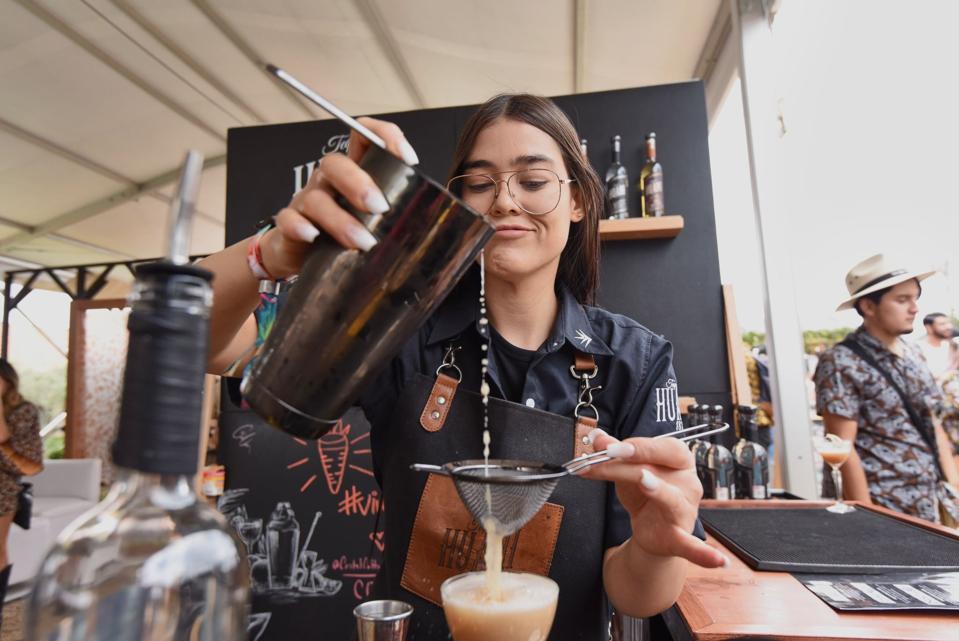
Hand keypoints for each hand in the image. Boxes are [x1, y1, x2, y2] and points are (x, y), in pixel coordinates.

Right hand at [260, 117, 418, 278]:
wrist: (305, 261)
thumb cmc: (347, 237)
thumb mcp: (375, 221)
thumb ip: (398, 213)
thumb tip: (438, 220)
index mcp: (354, 172)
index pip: (364, 135)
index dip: (384, 137)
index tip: (408, 159)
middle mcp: (329, 181)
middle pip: (336, 163)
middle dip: (359, 183)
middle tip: (380, 207)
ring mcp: (306, 201)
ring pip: (316, 197)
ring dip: (340, 219)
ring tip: (363, 241)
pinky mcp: (289, 225)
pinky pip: (289, 219)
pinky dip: (300, 227)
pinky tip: (314, 237)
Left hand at [579, 429, 726, 568]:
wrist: (649, 530)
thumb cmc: (643, 493)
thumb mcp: (626, 470)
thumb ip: (612, 454)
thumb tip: (596, 437)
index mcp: (678, 459)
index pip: (660, 446)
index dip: (635, 444)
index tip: (607, 446)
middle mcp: (688, 482)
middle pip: (659, 467)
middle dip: (633, 460)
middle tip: (608, 454)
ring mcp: (686, 510)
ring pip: (669, 498)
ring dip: (657, 490)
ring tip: (643, 481)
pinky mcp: (680, 537)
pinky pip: (693, 546)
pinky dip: (705, 554)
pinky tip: (718, 561)